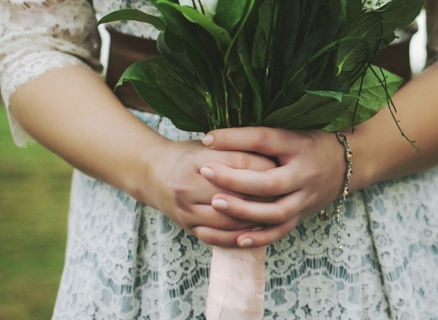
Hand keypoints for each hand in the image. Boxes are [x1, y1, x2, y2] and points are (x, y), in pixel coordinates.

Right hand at [135, 140, 277, 246]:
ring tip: (275, 214)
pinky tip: (256, 231)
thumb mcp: (209, 145)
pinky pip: (217, 237)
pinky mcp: (187, 226)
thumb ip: (236, 149)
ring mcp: (186, 209)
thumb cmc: (190, 155)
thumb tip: (274, 157)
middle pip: (235, 195)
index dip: (264, 166)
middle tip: (286, 194)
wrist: (151, 173)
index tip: (282, 167)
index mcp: (196, 160)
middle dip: (264, 196)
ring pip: (229, 220)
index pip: (239, 163)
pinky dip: (239, 236)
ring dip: (255, 220)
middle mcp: (188, 185)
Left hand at [199, 127, 347, 247]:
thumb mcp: (292, 132)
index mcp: (300, 146)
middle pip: (270, 182)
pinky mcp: (303, 214)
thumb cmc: (311, 143)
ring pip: (276, 212)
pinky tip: (238, 238)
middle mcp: (305, 174)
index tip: (207, 140)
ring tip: (215, 204)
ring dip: (244, 211)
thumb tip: (217, 136)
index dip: (235, 139)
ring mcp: (306, 198)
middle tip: (206, 172)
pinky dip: (260, 237)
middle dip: (235, 179)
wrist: (348, 163)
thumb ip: (261, 137)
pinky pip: (281, 231)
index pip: (265, 140)